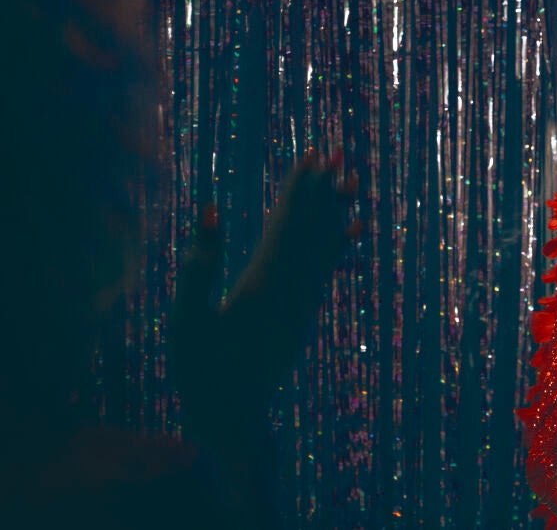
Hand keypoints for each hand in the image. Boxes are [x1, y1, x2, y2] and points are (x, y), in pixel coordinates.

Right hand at [171, 150, 358, 433]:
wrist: (232, 419)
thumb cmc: (199, 372)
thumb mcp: (186, 320)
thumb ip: (198, 267)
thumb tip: (208, 211)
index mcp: (263, 286)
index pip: (288, 224)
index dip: (300, 187)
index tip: (314, 154)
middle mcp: (292, 290)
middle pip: (313, 229)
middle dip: (324, 189)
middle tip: (340, 151)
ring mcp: (301, 303)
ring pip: (325, 247)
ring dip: (336, 210)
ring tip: (353, 178)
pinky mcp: (302, 315)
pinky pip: (326, 270)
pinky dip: (340, 245)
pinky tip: (356, 228)